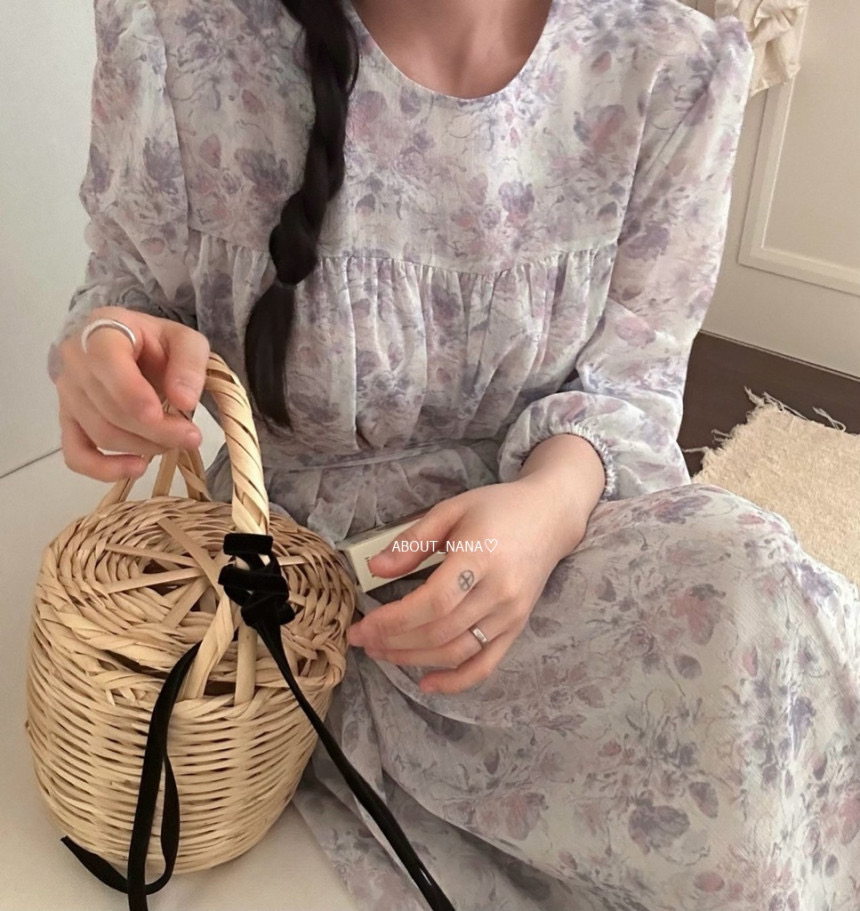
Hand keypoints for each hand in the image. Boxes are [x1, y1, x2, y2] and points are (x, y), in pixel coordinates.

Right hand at [50, 306, 210, 480]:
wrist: (133, 349)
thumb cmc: (158, 344)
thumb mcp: (185, 341)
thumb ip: (190, 363)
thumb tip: (185, 401)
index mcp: (101, 331)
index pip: (105, 361)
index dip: (131, 393)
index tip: (160, 414)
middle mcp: (75, 361)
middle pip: (109, 408)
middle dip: (156, 430)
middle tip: (192, 436)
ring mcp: (67, 394)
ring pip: (101, 433)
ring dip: (143, 447)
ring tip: (175, 443)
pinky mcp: (69, 421)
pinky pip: (76, 454)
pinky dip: (104, 469)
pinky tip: (137, 468)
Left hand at [347, 476, 588, 693]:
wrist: (549, 516)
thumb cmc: (497, 508)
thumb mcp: (451, 510)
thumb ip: (413, 541)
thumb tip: (375, 569)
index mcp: (480, 557)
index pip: (433, 602)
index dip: (394, 620)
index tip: (364, 625)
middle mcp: (499, 592)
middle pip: (440, 632)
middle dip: (394, 642)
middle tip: (362, 639)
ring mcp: (511, 614)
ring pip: (456, 652)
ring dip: (414, 659)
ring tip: (382, 653)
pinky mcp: (517, 627)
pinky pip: (486, 665)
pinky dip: (456, 681)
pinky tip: (426, 683)